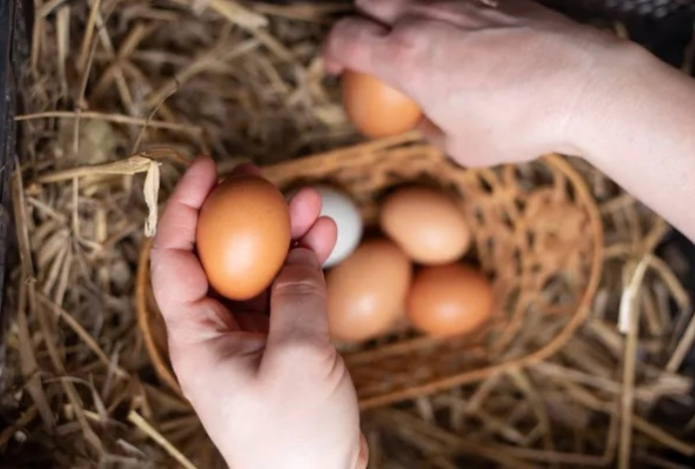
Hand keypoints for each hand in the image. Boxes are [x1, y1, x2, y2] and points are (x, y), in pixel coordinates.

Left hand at [150, 157, 367, 468]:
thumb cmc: (295, 436)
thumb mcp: (299, 358)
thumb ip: (297, 295)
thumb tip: (296, 248)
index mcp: (197, 338)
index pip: (174, 259)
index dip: (183, 208)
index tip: (207, 168)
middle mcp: (216, 331)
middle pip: (218, 256)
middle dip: (239, 212)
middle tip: (262, 175)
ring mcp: (250, 335)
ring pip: (259, 269)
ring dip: (284, 234)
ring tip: (312, 202)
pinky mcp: (281, 340)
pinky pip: (287, 290)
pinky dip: (305, 263)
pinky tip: (325, 238)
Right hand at [324, 0, 635, 165]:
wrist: (582, 88)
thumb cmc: (518, 124)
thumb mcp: (461, 147)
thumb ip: (430, 128)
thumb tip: (425, 119)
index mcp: (405, 58)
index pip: (343, 37)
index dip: (329, 52)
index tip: (334, 67)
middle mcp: (425, 18)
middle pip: (366, 0)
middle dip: (358, 22)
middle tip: (367, 47)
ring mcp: (462, 1)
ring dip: (398, 14)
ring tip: (412, 39)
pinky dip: (443, 12)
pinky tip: (462, 36)